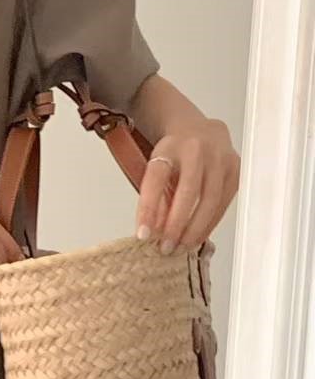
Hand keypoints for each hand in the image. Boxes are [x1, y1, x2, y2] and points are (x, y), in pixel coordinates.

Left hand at [135, 118, 240, 254]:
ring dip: (195, 230)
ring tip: (181, 248)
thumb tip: (152, 234)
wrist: (200, 131)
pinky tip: (197, 237)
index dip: (148, 209)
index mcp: (169, 147)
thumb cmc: (174, 155)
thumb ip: (154, 198)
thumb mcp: (155, 170)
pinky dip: (209, 224)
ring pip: (210, 200)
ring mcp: (220, 157)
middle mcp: (196, 149)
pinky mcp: (235, 169)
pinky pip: (223, 203)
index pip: (156, 179)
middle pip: (188, 192)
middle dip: (176, 225)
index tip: (142, 235)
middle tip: (165, 248)